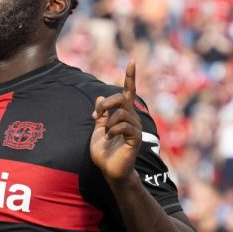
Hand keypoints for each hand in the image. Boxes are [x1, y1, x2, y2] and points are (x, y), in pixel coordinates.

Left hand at [91, 60, 142, 182]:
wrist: (109, 170)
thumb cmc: (104, 151)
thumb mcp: (97, 129)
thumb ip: (100, 115)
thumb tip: (98, 97)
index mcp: (123, 114)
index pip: (128, 92)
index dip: (130, 77)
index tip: (131, 61)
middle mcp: (132, 118)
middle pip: (121, 98)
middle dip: (106, 103)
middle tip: (96, 115)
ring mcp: (135, 128)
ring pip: (121, 112)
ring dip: (108, 121)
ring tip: (106, 133)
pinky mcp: (135, 138)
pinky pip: (125, 126)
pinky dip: (113, 130)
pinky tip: (109, 138)